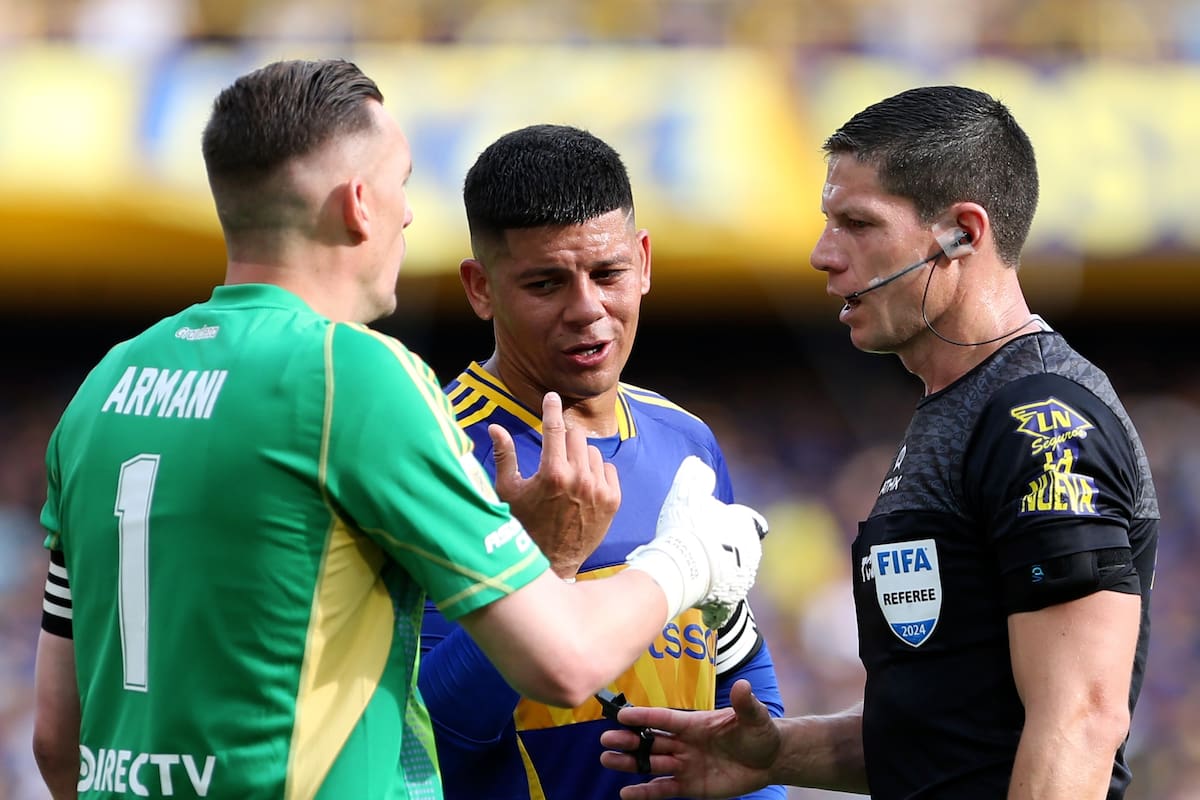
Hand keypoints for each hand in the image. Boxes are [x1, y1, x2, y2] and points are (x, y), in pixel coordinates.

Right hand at [489, 392, 619, 578]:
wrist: (552, 561)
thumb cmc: (524, 525)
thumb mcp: (508, 491)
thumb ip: (505, 456)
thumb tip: (496, 427)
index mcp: (552, 472)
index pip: (554, 427)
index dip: (551, 408)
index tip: (552, 397)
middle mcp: (579, 478)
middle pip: (576, 436)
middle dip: (564, 439)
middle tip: (555, 454)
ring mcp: (598, 489)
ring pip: (593, 452)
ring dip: (580, 456)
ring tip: (567, 475)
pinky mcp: (613, 501)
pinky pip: (608, 469)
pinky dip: (597, 472)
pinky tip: (583, 485)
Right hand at [599, 679, 778, 798]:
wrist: (770, 760)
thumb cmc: (760, 733)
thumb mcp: (755, 717)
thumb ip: (745, 704)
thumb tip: (743, 686)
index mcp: (695, 723)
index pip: (664, 719)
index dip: (644, 717)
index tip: (621, 715)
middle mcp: (685, 742)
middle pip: (651, 740)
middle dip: (629, 740)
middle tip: (606, 740)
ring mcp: (686, 764)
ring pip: (652, 763)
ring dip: (630, 763)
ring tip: (607, 760)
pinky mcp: (690, 785)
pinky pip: (664, 789)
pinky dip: (645, 793)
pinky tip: (626, 794)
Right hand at [625, 456, 763, 625]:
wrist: (683, 568)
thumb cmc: (686, 528)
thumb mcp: (687, 492)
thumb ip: (694, 475)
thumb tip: (697, 463)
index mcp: (745, 525)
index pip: (738, 520)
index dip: (721, 521)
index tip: (703, 524)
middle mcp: (751, 552)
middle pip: (735, 546)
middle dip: (720, 546)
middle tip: (695, 546)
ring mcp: (744, 577)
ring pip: (731, 570)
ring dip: (718, 569)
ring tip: (693, 568)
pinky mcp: (734, 599)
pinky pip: (725, 594)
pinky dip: (715, 593)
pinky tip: (699, 589)